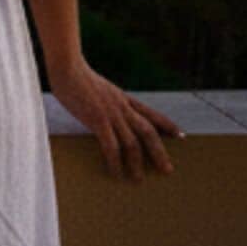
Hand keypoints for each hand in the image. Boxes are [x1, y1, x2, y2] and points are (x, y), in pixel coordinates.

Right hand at [48, 60, 178, 182]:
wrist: (66, 65)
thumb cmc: (75, 76)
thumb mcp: (98, 88)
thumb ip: (105, 101)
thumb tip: (102, 113)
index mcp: (123, 98)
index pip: (151, 113)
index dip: (167, 125)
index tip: (180, 136)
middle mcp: (122, 106)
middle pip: (148, 131)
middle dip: (159, 151)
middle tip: (168, 170)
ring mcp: (112, 113)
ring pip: (133, 142)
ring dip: (137, 163)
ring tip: (139, 180)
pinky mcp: (98, 119)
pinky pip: (112, 146)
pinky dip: (115, 162)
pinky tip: (115, 173)